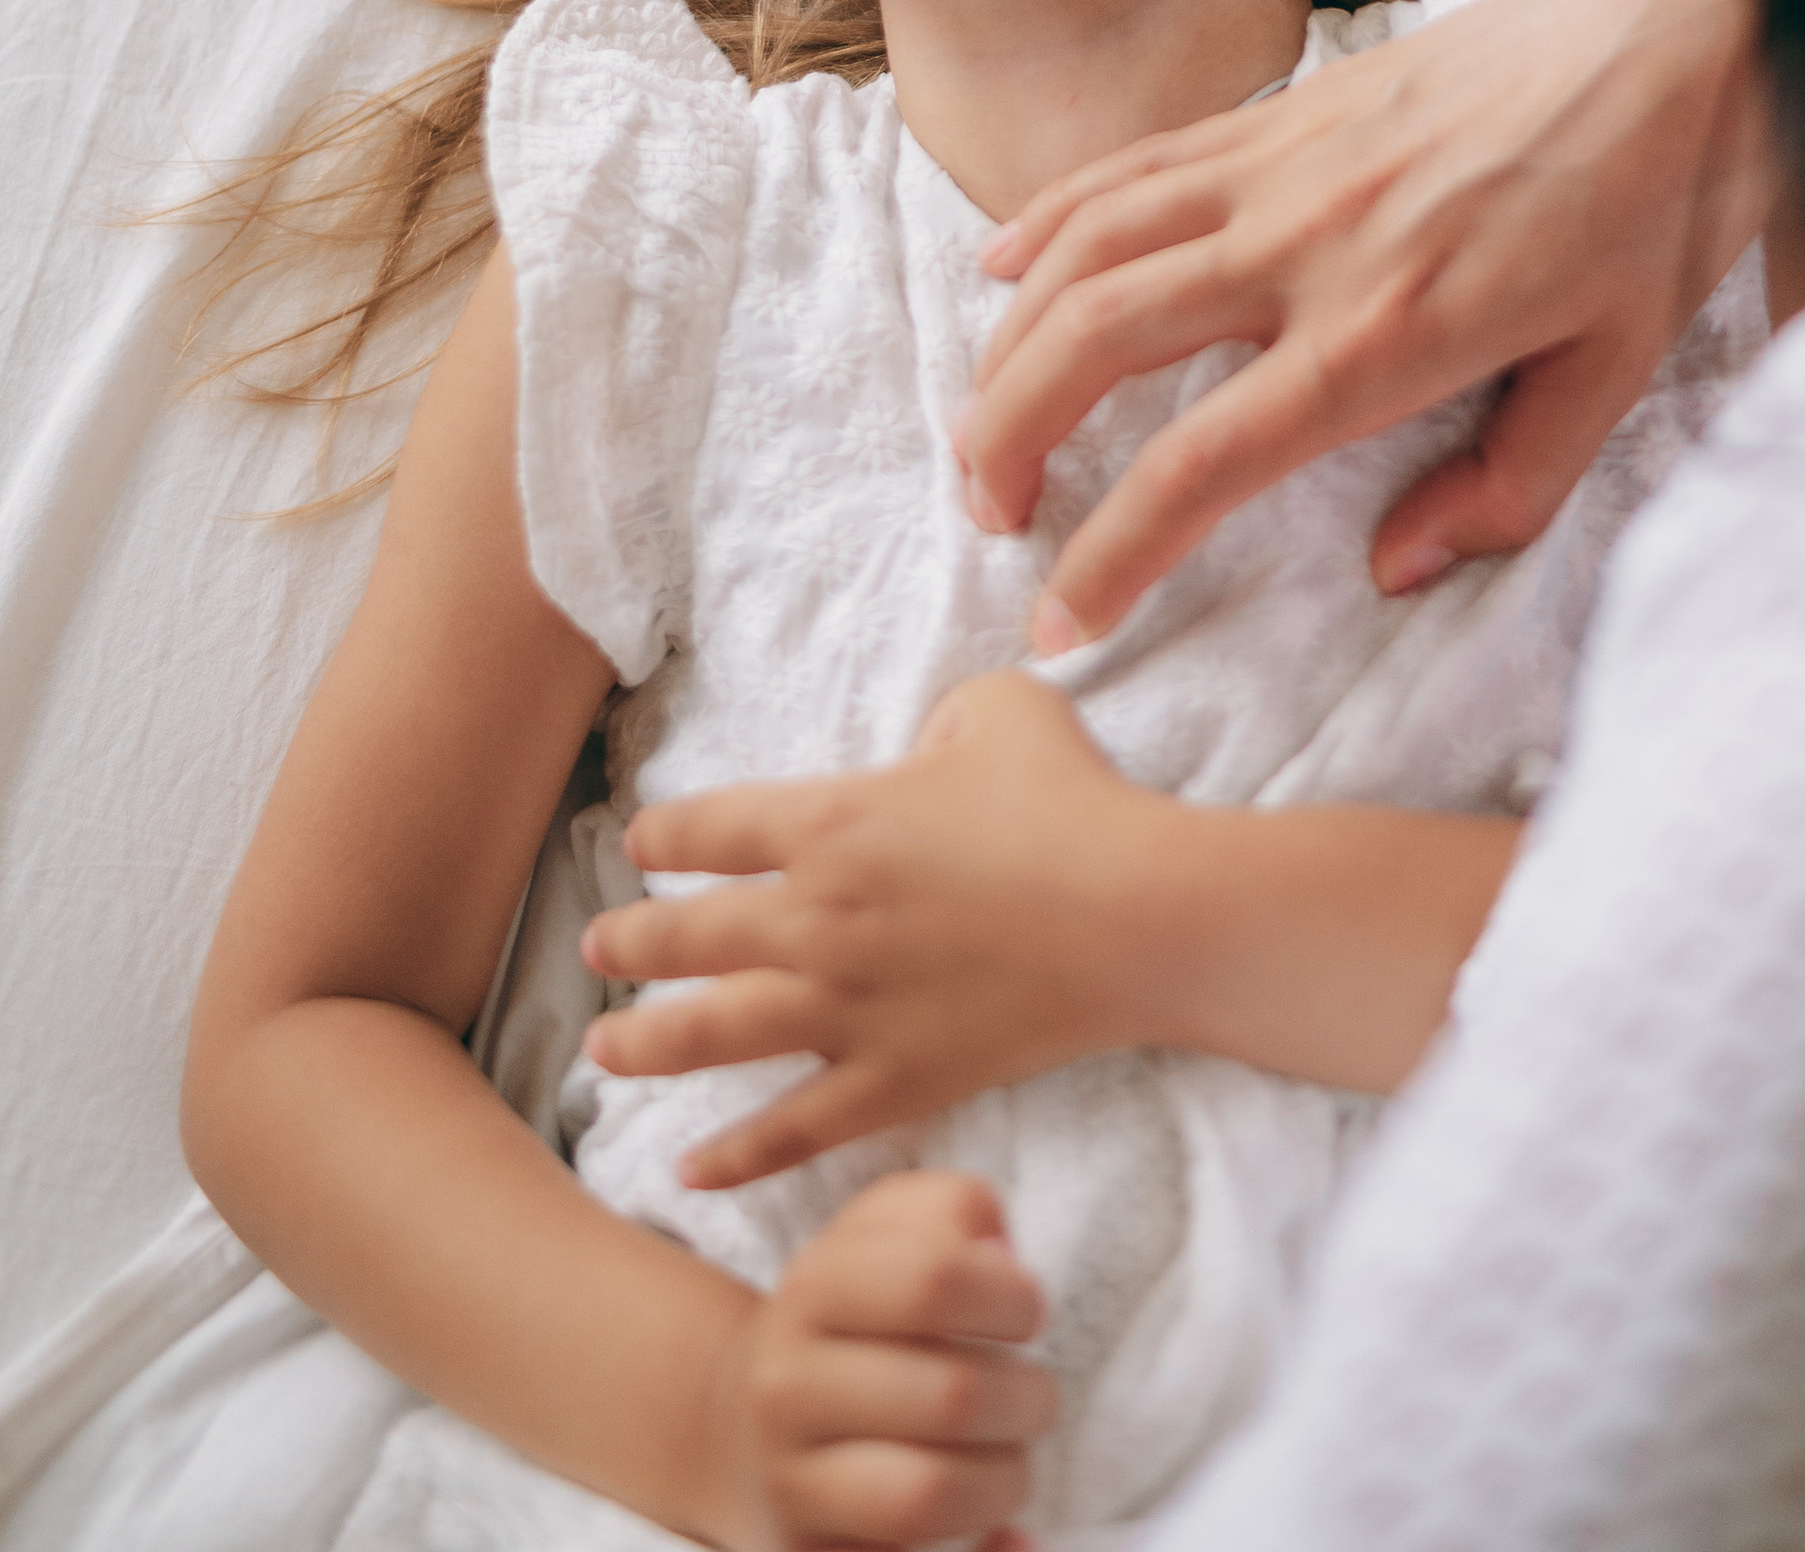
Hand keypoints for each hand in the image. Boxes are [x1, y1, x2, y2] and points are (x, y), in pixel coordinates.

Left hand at [585, 673, 1161, 1184]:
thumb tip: (925, 746)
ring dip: (646, 1044)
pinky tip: (689, 1168)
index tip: (641, 847)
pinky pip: (792, 1131)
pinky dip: (735, 1156)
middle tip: (598, 951)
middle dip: (629, 942)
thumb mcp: (999, 710)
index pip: (708, 829)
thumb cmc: (1071, 799)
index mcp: (832, 820)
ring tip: (604, 1051)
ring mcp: (847, 1009)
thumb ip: (940, 717)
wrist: (1133, 915)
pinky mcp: (892, 1081)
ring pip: (713, 1034)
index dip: (662, 836)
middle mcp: (816, 917)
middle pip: (688, 934)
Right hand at [718, 1169, 1052, 1551]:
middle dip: (1027, 1400)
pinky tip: (1011, 1540)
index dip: (1010, 1297)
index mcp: (813, 1288)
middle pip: (950, 1397)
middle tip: (1033, 1398)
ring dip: (1005, 1481)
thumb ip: (950, 1209)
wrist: (744, 1421)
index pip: (933, 1280)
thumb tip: (1000, 1256)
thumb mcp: (885, 1230)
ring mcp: (790, 1484)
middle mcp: (787, 1387)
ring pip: (927, 1496)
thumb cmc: (854, 1316)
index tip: (1029, 1314)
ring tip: (1010, 1459)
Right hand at [958, 0, 1769, 642]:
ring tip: (981, 419)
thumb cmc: (1666, 195)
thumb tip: (1392, 568)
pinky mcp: (1290, 105)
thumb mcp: (1620, 371)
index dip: (1110, 558)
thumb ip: (1506, 487)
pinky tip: (1006, 264)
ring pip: (1088, 246)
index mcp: (1385, 335)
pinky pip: (1136, 163)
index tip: (1059, 623)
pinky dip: (1053, 215)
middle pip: (1094, 342)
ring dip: (1009, 336)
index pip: (1198, 464)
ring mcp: (1284, 162)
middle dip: (1009, 438)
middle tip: (988, 512)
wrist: (1685, 18)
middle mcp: (1306, 245)